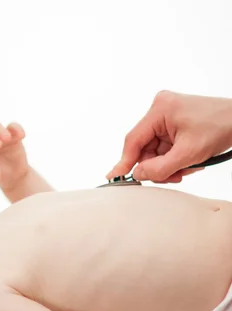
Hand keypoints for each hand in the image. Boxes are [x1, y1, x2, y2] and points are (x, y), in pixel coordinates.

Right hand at [107, 91, 231, 182]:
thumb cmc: (223, 127)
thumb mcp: (189, 154)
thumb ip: (159, 168)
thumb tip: (138, 174)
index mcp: (160, 109)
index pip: (134, 140)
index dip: (125, 161)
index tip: (115, 176)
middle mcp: (160, 108)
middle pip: (144, 146)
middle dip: (157, 165)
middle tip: (173, 176)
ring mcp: (166, 114)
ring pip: (154, 149)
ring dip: (167, 163)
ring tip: (187, 167)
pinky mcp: (173, 121)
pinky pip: (164, 145)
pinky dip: (173, 157)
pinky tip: (187, 160)